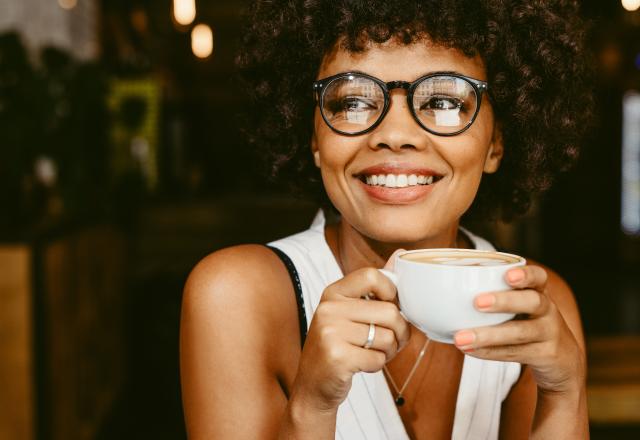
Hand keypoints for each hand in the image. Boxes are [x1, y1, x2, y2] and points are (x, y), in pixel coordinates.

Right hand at [291, 256, 410, 410]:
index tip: (388, 307)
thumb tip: (400, 253)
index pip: (372, 275)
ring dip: (389, 351)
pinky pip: (378, 359)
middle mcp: (329, 309)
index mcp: (333, 293)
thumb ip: (375, 285)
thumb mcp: (350, 311)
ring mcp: (330, 333)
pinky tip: (362, 365)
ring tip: (374, 353)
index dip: (391, 292)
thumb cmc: (338, 345)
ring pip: (387, 337)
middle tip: (390, 341)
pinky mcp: (337, 357)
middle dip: (399, 332)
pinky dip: (377, 365)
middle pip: (389, 312)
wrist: (313, 385)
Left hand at [453, 265, 584, 393]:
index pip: (538, 277)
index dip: (525, 275)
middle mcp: (548, 310)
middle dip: (505, 301)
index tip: (507, 275)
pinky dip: (490, 353)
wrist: (562, 361)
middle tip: (477, 302)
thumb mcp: (520, 308)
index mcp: (539, 292)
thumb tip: (441, 289)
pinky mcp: (546, 356)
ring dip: (488, 335)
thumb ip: (494, 296)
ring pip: (521, 333)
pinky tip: (469, 351)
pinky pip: (516, 353)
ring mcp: (550, 334)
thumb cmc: (526, 324)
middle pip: (533, 302)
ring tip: (460, 338)